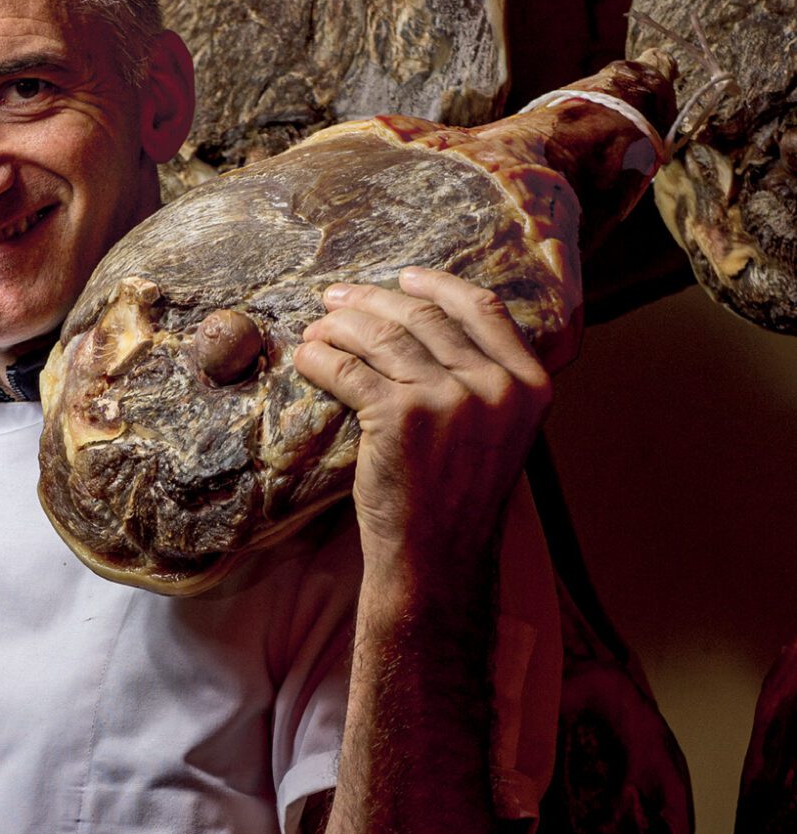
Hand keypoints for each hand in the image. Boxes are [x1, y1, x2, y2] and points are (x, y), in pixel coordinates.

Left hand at [292, 267, 550, 591]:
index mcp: (528, 384)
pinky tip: (306, 358)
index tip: (404, 276)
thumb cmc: (456, 493)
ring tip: (315, 328)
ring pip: (381, 336)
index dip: (438, 286)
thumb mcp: (496, 431)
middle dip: (371, 300)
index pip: (482, 309)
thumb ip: (481, 378)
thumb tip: (429, 320)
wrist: (438, 556)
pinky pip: (348, 369)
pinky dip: (319, 359)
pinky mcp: (399, 416)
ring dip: (338, 325)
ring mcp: (448, 399)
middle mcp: (495, 386)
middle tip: (335, 298)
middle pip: (422, 317)